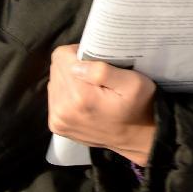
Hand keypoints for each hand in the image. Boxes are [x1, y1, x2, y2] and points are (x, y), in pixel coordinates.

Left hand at [47, 44, 156, 163]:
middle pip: (56, 68)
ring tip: (90, 88)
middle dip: (73, 67)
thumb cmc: (138, 106)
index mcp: (80, 95)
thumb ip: (103, 71)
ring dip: (69, 80)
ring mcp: (58, 119)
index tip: (94, 61)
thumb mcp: (134, 83)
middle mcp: (63, 109)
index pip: (61, 56)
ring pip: (54, 81)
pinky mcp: (56, 125)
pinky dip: (67, 94)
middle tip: (94, 76)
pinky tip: (83, 99)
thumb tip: (75, 66)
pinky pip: (54, 97)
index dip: (78, 53)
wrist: (136, 138)